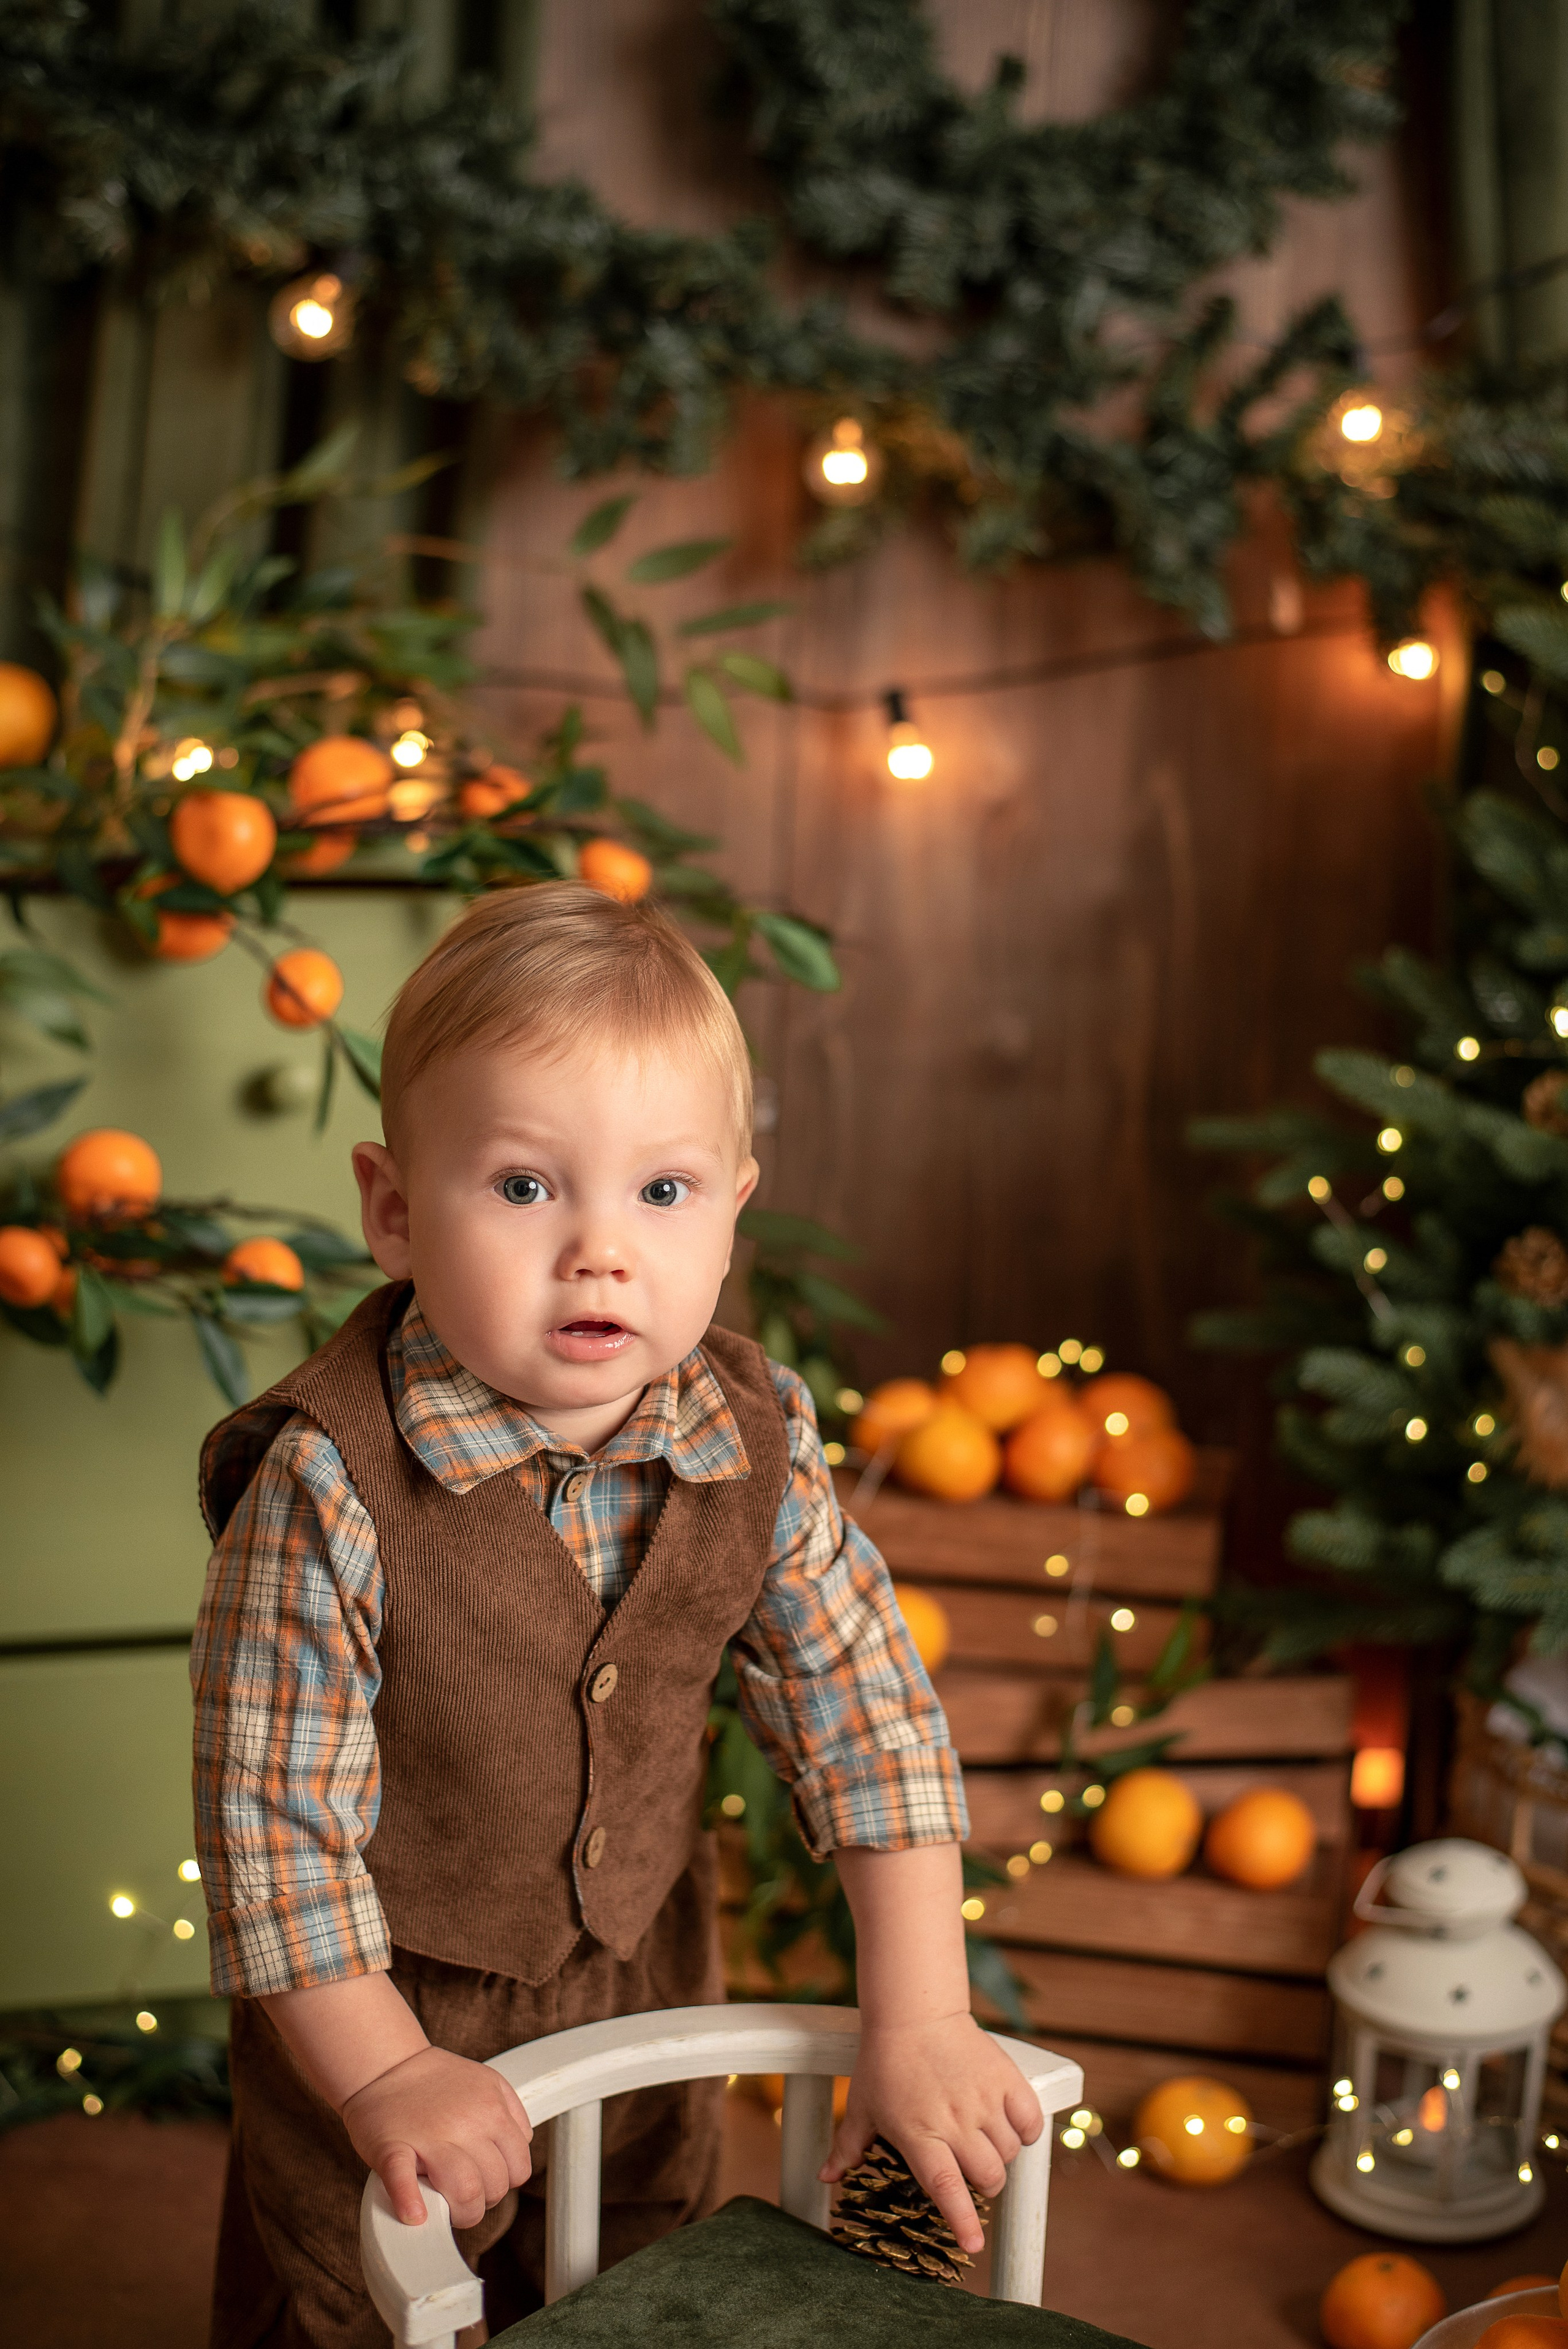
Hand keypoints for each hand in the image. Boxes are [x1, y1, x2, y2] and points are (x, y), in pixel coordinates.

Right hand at [342, 2045, 533, 2227]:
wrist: (386, 2065)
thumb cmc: (436, 2081)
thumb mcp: (488, 2082)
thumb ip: (513, 2113)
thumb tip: (522, 2144)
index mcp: (491, 2109)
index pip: (518, 2169)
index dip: (502, 2184)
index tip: (485, 2184)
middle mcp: (467, 2122)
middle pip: (494, 2186)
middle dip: (480, 2201)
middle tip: (461, 2195)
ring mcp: (429, 2136)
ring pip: (465, 2191)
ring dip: (458, 2212)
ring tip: (444, 2206)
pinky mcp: (392, 2148)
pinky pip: (403, 2181)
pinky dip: (409, 2203)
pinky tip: (415, 2214)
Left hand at [820, 2012, 1042, 2253]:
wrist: (915, 2011)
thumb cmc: (884, 2061)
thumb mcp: (862, 2106)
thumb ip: (847, 2147)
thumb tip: (825, 2179)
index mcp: (919, 2134)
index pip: (947, 2188)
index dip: (962, 2221)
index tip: (973, 2246)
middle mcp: (955, 2121)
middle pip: (988, 2176)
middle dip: (984, 2185)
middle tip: (971, 2171)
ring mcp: (983, 2099)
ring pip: (1008, 2152)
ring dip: (1000, 2156)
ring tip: (983, 2140)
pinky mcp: (1005, 2078)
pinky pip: (1030, 2121)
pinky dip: (1025, 2130)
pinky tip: (1009, 2124)